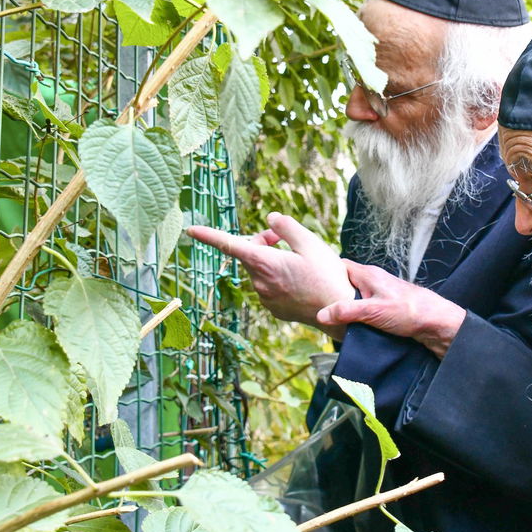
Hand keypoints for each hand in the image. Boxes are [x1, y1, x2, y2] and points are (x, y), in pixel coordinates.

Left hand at [186, 212, 352, 336]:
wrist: (340, 312)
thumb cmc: (327, 275)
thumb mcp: (310, 243)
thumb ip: (286, 227)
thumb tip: (270, 219)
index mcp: (265, 262)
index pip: (230, 245)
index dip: (209, 236)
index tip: (191, 230)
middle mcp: (259, 282)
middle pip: (250, 254)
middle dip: (263, 243)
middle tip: (285, 239)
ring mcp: (265, 298)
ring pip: (260, 271)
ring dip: (272, 261)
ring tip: (300, 263)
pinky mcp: (274, 309)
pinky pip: (269, 287)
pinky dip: (279, 279)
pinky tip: (300, 281)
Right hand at [316, 260, 466, 357]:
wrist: (436, 324)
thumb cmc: (409, 311)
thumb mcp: (372, 311)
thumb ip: (346, 311)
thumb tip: (321, 314)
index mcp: (368, 275)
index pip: (340, 266)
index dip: (324, 272)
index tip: (309, 282)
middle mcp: (373, 281)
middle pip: (345, 282)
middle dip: (332, 292)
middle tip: (315, 304)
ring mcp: (380, 294)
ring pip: (355, 296)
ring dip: (345, 307)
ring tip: (330, 318)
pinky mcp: (386, 308)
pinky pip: (364, 307)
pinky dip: (356, 315)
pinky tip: (350, 326)